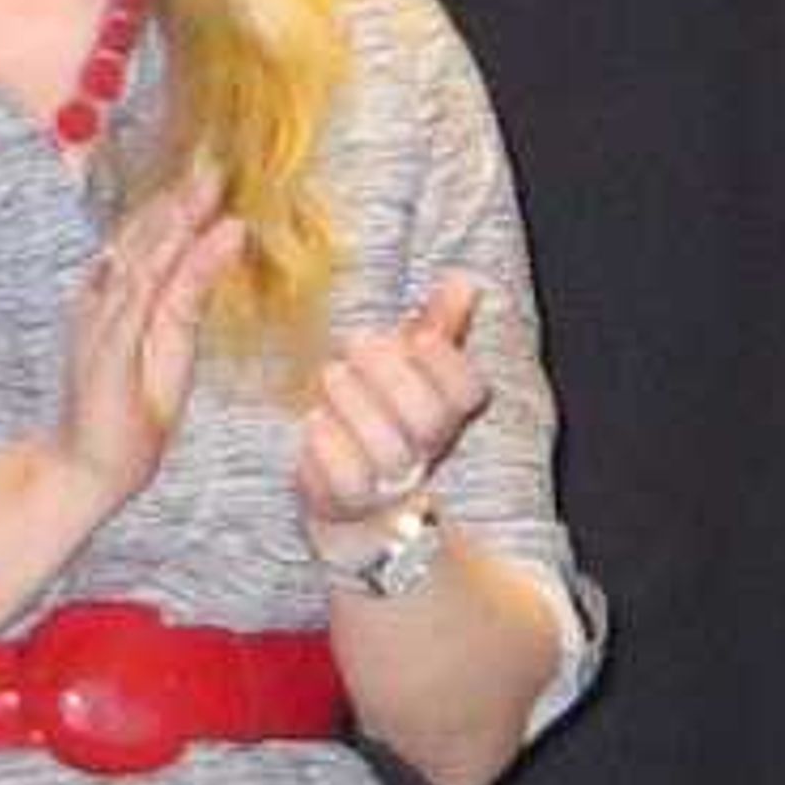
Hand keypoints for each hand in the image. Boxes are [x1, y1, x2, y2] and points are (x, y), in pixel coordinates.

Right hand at [55, 163, 243, 514]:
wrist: (87, 468)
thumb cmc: (124, 415)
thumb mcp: (164, 352)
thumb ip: (181, 305)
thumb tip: (205, 261)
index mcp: (120, 301)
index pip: (148, 243)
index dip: (176, 205)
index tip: (207, 170)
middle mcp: (106, 302)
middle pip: (144, 239)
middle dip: (178, 198)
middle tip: (213, 159)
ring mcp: (103, 322)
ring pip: (143, 258)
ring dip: (175, 219)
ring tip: (209, 185)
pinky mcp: (108, 349)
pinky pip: (146, 299)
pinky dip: (177, 266)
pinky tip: (201, 240)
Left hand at [296, 272, 488, 560]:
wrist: (346, 492)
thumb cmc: (376, 414)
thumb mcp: (404, 365)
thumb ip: (435, 325)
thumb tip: (465, 281)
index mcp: (445, 414)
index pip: (468, 393)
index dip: (447, 364)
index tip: (418, 336)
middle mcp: (424, 453)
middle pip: (427, 420)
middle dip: (389, 374)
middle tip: (355, 344)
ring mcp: (389, 484)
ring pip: (386, 451)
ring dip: (354, 403)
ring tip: (331, 376)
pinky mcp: (349, 503)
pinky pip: (346, 481)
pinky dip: (328, 446)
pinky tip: (316, 422)